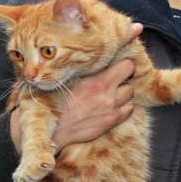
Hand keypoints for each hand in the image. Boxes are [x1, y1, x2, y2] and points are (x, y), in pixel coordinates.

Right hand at [10, 23, 142, 153]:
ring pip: (130, 91)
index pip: (125, 62)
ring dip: (123, 88)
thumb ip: (74, 65)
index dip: (122, 57)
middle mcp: (106, 93)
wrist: (50, 130)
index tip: (120, 55)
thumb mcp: (61, 78)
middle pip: (130, 73)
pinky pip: (129, 109)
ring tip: (110, 88)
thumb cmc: (50, 101)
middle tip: (113, 71)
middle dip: (124, 70)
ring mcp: (111, 108)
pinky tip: (112, 104)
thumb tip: (80, 50)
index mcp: (94, 79)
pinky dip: (124, 105)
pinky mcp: (111, 121)